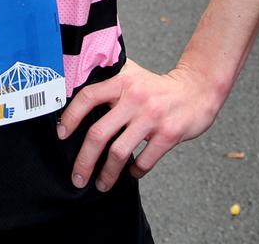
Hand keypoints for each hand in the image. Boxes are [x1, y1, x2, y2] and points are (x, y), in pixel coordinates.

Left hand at [56, 59, 219, 190]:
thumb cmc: (157, 86)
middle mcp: (134, 98)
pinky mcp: (168, 134)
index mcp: (121, 82)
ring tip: (101, 184)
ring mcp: (151, 117)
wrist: (196, 90)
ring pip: (119, 152)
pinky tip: (131, 173)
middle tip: (77, 176)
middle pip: (99, 133)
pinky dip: (134, 171)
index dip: (71, 117)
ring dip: (107, 173)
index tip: (62, 135)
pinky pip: (144, 160)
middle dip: (84, 160)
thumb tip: (76, 92)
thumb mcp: (131, 74)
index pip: (88, 97)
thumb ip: (109, 79)